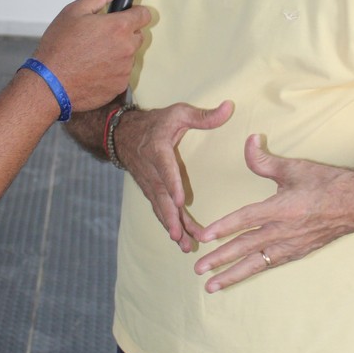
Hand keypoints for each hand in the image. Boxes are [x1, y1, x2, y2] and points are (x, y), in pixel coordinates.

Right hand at [34, 0, 150, 111]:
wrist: (50, 83)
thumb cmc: (59, 48)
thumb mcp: (73, 12)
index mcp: (118, 27)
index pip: (144, 15)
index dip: (135, 12)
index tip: (126, 15)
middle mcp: (126, 49)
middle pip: (137, 36)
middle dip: (124, 33)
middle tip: (100, 36)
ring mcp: (124, 69)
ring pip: (128, 56)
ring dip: (117, 53)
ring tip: (92, 55)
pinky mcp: (119, 86)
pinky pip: (121, 74)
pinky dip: (111, 71)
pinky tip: (93, 69)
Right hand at [114, 100, 233, 250]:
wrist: (124, 134)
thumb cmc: (156, 123)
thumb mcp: (178, 113)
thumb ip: (203, 115)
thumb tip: (229, 107)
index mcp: (158, 150)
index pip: (165, 169)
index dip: (171, 184)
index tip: (179, 200)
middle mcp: (151, 171)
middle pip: (162, 197)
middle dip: (172, 218)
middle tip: (181, 235)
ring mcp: (149, 184)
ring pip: (160, 208)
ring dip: (172, 227)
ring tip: (183, 245)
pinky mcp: (150, 192)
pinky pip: (159, 210)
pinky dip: (168, 225)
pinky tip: (179, 240)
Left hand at [192, 135, 353, 291]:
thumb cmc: (329, 183)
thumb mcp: (296, 167)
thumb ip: (266, 159)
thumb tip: (248, 141)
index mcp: (282, 208)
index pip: (246, 219)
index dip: (223, 227)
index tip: (204, 236)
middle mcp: (285, 231)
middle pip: (246, 247)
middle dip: (220, 260)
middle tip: (199, 269)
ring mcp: (292, 245)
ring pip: (256, 263)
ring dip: (232, 274)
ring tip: (212, 285)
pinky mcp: (298, 252)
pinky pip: (270, 264)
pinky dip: (253, 271)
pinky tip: (240, 277)